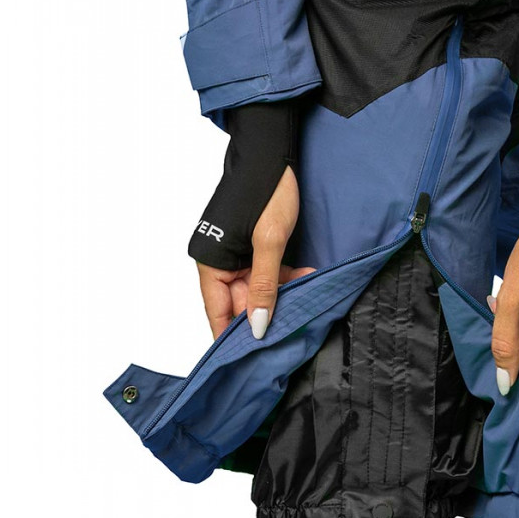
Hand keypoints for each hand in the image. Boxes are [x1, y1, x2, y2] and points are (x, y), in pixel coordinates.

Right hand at [196, 165, 314, 339]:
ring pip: (259, 290)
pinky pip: (268, 272)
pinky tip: (307, 274)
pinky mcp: (255, 247)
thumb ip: (264, 286)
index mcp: (211, 264)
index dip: (234, 340)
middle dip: (268, 316)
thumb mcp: (269, 242)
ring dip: (282, 295)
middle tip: (294, 331)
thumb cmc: (267, 191)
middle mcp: (219, 263)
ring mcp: (237, 255)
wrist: (274, 152)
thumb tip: (258, 329)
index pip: (218, 316)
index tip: (252, 365)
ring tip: (307, 299)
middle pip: (241, 305)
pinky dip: (285, 277)